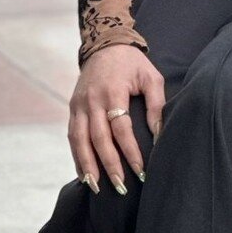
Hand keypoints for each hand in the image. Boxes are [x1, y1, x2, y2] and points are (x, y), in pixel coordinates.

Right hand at [68, 43, 164, 194]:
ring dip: (88, 166)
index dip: (130, 151)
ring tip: (97, 188)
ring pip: (80, 140)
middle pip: (99, 139)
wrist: (104, 44)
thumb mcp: (151, 78)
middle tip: (121, 187)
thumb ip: (156, 105)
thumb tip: (159, 135)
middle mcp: (92, 100)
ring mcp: (79, 104)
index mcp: (112, 91)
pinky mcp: (72, 107)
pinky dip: (77, 156)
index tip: (141, 171)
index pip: (121, 128)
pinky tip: (85, 174)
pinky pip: (72, 136)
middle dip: (109, 165)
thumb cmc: (132, 64)